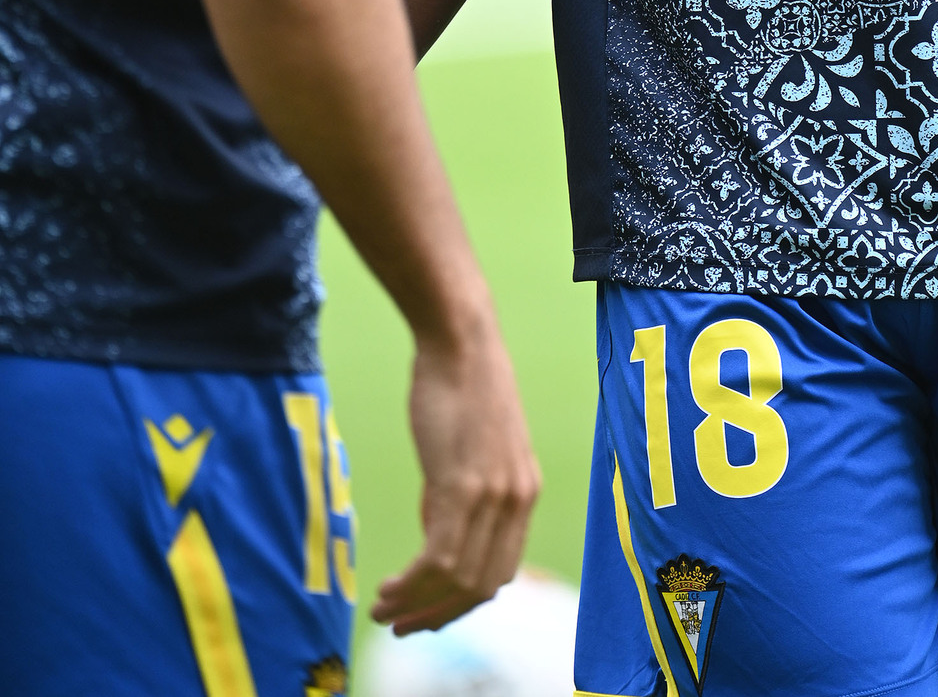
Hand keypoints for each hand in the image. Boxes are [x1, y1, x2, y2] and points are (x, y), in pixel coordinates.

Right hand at [372, 309, 542, 634]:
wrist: (459, 339)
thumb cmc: (459, 385)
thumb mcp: (473, 450)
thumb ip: (461, 495)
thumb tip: (435, 537)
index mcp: (526, 491)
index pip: (500, 571)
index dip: (462, 602)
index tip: (428, 613)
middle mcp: (518, 498)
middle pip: (482, 586)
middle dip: (438, 615)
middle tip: (400, 625)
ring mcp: (493, 494)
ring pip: (457, 579)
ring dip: (416, 604)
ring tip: (382, 609)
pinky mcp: (462, 485)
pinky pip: (438, 558)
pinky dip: (411, 583)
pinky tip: (387, 587)